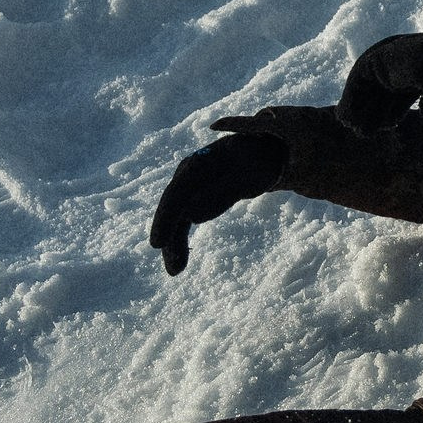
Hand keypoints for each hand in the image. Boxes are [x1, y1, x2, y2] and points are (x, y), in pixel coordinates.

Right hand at [147, 130, 286, 274]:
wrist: (264, 150)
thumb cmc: (260, 161)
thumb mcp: (250, 175)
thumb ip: (223, 192)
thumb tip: (191, 216)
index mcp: (200, 164)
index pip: (177, 193)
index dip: (166, 218)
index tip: (157, 243)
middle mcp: (188, 174)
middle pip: (171, 207)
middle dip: (168, 236)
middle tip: (172, 268)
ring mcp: (189, 186)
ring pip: (176, 216)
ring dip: (173, 243)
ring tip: (175, 272)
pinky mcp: (195, 196)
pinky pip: (183, 219)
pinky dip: (180, 238)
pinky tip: (179, 259)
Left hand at [335, 29, 422, 134]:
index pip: (406, 88)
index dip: (396, 108)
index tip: (391, 127)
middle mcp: (412, 57)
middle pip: (385, 86)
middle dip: (376, 110)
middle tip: (366, 132)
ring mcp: (396, 53)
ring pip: (371, 82)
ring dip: (361, 106)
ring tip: (356, 129)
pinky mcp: (381, 56)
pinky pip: (359, 78)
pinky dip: (351, 98)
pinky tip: (349, 119)